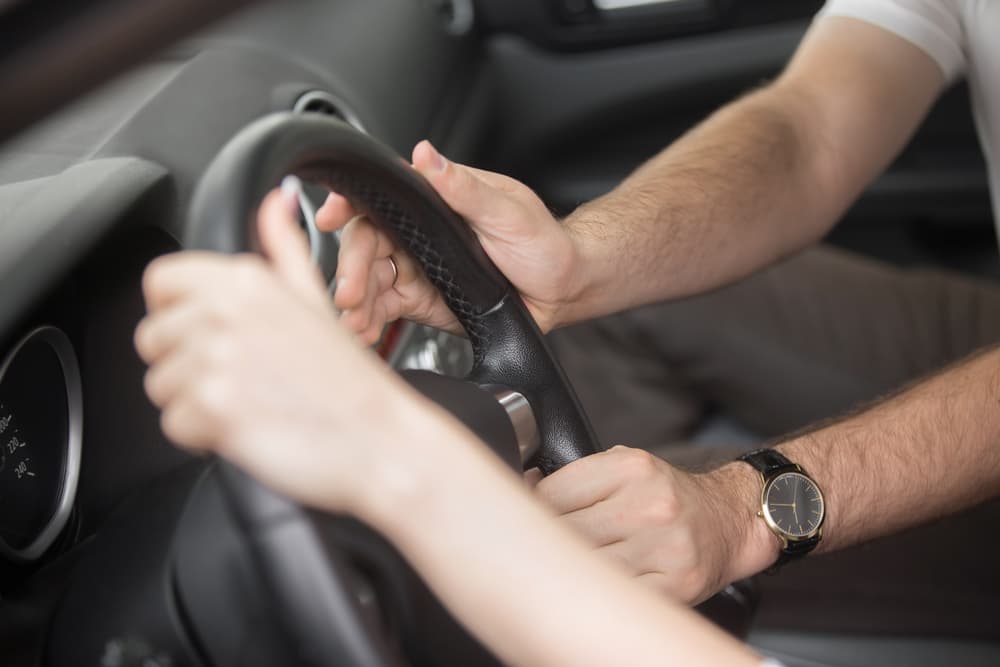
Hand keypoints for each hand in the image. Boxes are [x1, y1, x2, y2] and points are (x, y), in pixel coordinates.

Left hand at [134, 184, 427, 514]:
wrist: (377, 438)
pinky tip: (246, 427)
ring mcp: (216, 359)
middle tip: (240, 378)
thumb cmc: (349, 381)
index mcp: (247, 281)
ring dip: (195, 403)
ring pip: (160, 385)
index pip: (161, 281)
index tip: (205, 334)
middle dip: (186, 366)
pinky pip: (173, 424)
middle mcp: (226, 312)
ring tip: (248, 403)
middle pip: (153, 338)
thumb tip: (276, 199)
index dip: (175, 312)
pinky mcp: (211, 406)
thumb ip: (285, 247)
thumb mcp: (317, 299)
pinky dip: (203, 436)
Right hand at [316, 140, 583, 341]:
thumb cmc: (544, 242)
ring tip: (353, 321)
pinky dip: (371, 320)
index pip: (381, 197)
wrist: (563, 290)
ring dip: (356, 300)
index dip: (349, 204)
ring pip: (371, 279)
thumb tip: (426, 155)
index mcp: (435, 200)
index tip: (330, 217)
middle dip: (351, 268)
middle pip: (367, 243)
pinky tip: (363, 332)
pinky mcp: (421, 301)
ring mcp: (417, 267)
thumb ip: (463, 188)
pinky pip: (386, 308)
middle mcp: (419, 232)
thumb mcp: (507, 211)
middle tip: (347, 293)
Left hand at [533, 446, 775, 603]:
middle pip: (566, 533)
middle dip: (549, 543)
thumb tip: (522, 488)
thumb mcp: (624, 468)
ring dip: (572, 571)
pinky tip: (596, 586)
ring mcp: (664, 548)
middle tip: (544, 549)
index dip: (531, 511)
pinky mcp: (674, 585)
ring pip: (587, 567)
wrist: (727, 520)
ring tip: (569, 568)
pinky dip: (599, 593)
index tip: (528, 520)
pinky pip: (617, 595)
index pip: (552, 495)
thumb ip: (576, 478)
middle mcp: (650, 505)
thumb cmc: (665, 496)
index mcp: (631, 468)